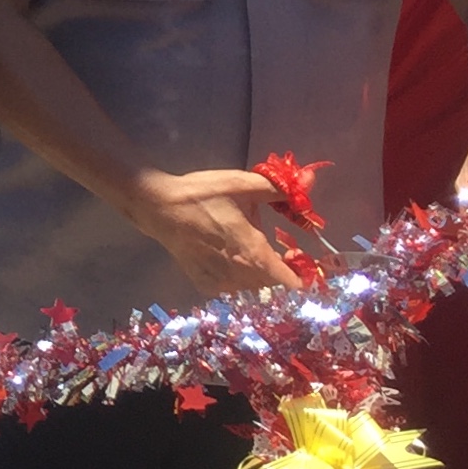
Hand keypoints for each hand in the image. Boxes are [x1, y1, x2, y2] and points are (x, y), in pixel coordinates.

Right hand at [121, 169, 304, 297]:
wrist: (157, 206)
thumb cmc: (201, 195)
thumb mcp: (242, 184)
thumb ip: (280, 188)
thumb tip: (310, 179)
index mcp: (253, 252)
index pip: (292, 283)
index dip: (305, 275)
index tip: (305, 260)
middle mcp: (238, 274)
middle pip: (275, 286)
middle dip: (284, 271)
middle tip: (284, 250)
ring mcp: (219, 282)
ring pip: (254, 289)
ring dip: (262, 276)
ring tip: (256, 253)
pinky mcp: (203, 282)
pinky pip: (232, 289)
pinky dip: (239, 279)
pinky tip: (232, 260)